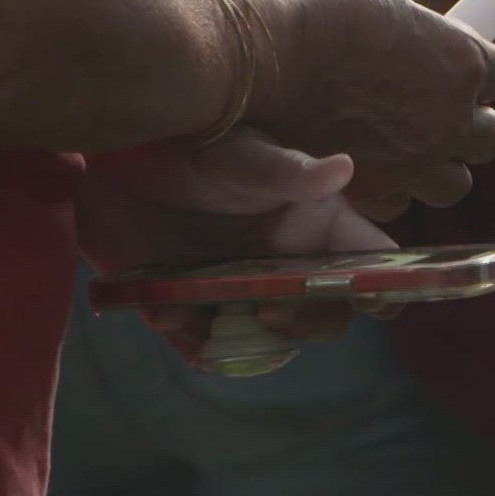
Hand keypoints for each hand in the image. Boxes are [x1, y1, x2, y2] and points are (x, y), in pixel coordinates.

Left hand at [77, 128, 397, 365]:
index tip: (373, 300)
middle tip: (267, 308)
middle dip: (304, 322)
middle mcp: (288, 266)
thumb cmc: (190, 147)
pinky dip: (189, 340)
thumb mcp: (238, 156)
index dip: (384, 287)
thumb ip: (287, 171)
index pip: (371, 263)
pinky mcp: (196, 310)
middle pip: (325, 315)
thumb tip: (342, 168)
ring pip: (268, 342)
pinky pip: (207, 348)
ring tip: (197, 312)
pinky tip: (163, 310)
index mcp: (317, 228)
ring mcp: (243, 293)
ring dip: (239, 340)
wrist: (110, 167)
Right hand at [252, 0, 494, 218]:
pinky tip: (360, 164)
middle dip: (461, 128)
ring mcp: (420, 157)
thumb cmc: (315, 17)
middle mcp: (454, 115)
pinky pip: (399, 203)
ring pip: (455, 182)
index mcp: (464, 60)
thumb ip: (420, 47)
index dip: (465, 77)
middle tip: (425, 115)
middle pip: (488, 136)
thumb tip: (427, 56)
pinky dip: (387, 190)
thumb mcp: (389, 16)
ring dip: (433, 167)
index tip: (440, 71)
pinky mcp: (378, 188)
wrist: (266, 52)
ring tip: (397, 148)